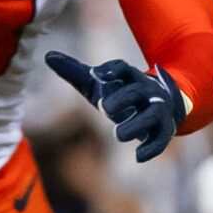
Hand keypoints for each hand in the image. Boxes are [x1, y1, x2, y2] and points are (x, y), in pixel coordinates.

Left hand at [45, 51, 184, 162]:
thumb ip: (75, 71)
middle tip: (103, 107)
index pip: (124, 68)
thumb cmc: (120, 93)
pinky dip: (151, 148)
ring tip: (118, 135)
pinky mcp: (164, 129)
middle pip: (138, 91)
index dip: (112, 69)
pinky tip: (137, 157)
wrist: (160, 104)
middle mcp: (147, 91)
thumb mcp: (96, 83)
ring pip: (152, 115)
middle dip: (123, 98)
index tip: (97, 73)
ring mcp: (158, 110)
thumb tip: (48, 56)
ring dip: (136, 125)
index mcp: (130, 77)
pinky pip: (162, 138)